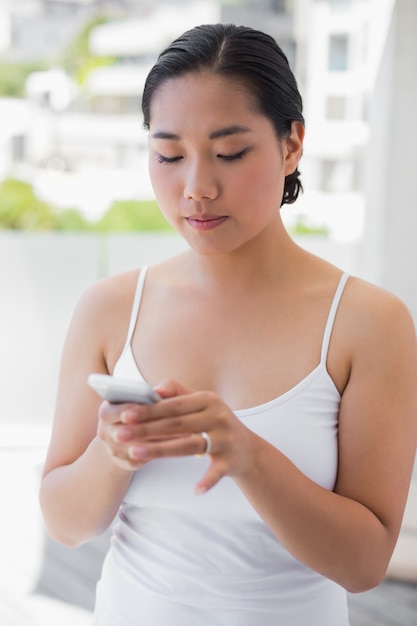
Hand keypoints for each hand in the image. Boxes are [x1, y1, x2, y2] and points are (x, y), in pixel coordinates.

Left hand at [97, 379, 254, 491]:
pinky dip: (208, 480)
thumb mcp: (200, 403)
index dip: (148, 410)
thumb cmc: (214, 422)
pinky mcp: (231, 460)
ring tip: (135, 454)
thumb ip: (177, 393)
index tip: (124, 414)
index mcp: (207, 399)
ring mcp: (225, 439)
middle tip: (120, 434)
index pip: (173, 405)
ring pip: (189, 446)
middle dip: (146, 429)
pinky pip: (217, 471)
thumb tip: (154, 389)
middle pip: (176, 424)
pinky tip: (196, 490)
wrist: (247, 448)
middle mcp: (217, 416)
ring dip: (161, 450)